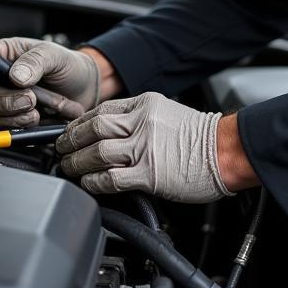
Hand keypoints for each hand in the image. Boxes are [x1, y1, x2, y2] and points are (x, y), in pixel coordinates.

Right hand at [0, 37, 100, 127]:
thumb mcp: (54, 56)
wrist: (85, 90)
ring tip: (37, 111)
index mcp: (3, 54)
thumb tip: (16, 76)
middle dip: (4, 100)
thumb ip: (35, 62)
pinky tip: (36, 119)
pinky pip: (3, 129)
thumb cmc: (68, 66)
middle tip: (30, 99)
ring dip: (13, 116)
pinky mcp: (11, 120)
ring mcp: (3, 100)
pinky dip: (19, 127)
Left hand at [55, 92, 231, 202]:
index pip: (102, 110)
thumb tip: (109, 133)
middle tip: (60, 149)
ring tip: (69, 167)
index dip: (79, 122)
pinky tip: (88, 183)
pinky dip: (94, 182)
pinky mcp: (149, 174)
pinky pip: (111, 178)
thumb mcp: (166, 113)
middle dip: (71, 140)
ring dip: (77, 162)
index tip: (70, 131)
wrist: (227, 151)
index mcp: (145, 104)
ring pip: (97, 152)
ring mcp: (145, 148)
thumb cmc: (201, 137)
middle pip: (94, 127)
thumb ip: (138, 119)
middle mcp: (142, 123)